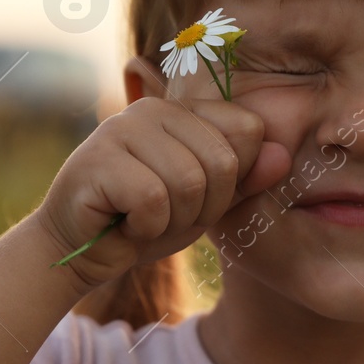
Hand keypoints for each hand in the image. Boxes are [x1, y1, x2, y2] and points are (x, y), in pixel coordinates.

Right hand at [35, 97, 290, 287]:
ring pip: (190, 181)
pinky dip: (145, 227)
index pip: (248, 131)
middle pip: (223, 160)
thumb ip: (245, 180)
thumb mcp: (207, 206)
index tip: (196, 199)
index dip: (233, 183)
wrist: (79, 255)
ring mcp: (121, 128)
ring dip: (172, 220)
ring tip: (143, 219)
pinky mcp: (97, 159)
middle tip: (164, 215)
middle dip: (203, 208)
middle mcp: (153, 108)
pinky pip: (153, 199)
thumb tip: (283, 156)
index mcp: (185, 112)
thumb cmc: (145, 225)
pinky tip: (123, 224)